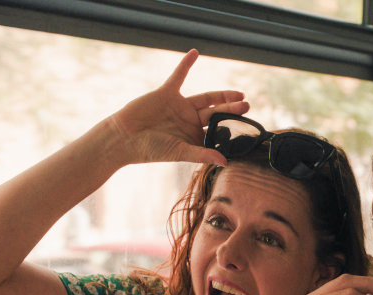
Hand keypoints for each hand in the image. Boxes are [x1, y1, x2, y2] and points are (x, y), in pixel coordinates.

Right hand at [106, 49, 249, 167]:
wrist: (124, 137)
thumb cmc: (151, 149)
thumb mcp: (179, 152)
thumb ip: (202, 154)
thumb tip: (225, 162)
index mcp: (194, 136)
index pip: (217, 130)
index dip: (231, 128)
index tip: (248, 127)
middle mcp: (190, 120)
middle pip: (216, 113)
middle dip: (231, 109)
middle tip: (247, 106)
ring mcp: (180, 106)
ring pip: (206, 98)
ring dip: (221, 95)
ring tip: (239, 94)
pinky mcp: (167, 93)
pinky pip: (179, 76)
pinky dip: (186, 65)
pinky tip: (195, 53)